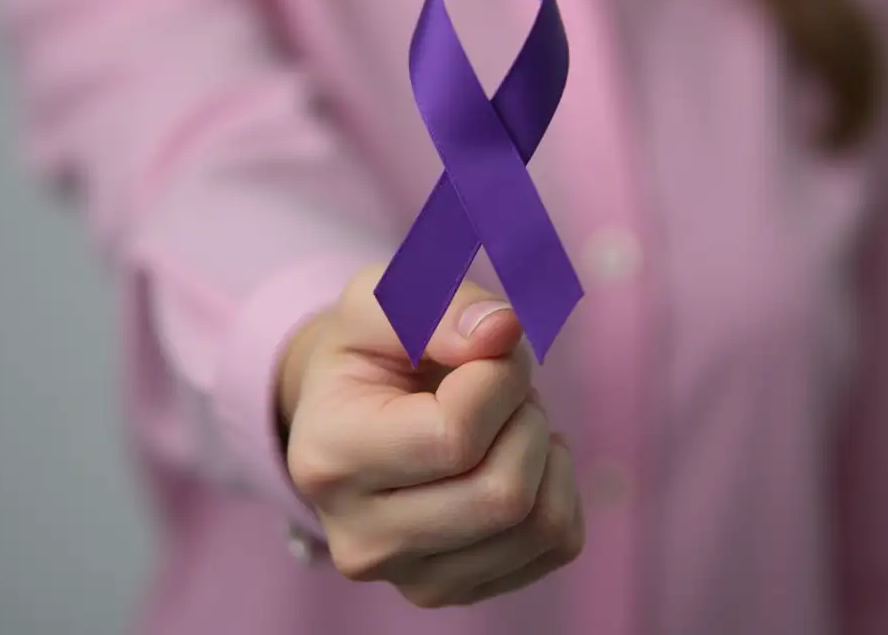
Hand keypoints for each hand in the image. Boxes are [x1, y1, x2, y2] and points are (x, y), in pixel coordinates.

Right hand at [276, 265, 583, 607]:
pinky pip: (557, 542)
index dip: (498, 378)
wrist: (352, 410)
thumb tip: (501, 332)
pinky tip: (515, 455)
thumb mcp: (385, 297)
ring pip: (536, 524)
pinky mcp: (457, 590)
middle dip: (523, 414)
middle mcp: (358, 538)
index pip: (454, 437)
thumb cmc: (372, 348)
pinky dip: (559, 486)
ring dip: (540, 448)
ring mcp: (408, 577)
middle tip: (499, 383)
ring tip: (504, 418)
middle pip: (501, 493)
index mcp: (328, 456)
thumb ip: (437, 303)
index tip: (485, 348)